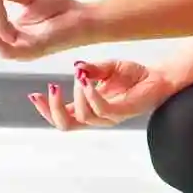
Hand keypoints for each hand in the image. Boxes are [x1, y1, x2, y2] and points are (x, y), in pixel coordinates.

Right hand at [28, 59, 176, 129]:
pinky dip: (90, 96)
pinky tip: (86, 82)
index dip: (45, 110)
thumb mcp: (106, 67)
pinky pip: (101, 110)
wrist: (158, 76)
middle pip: (65, 125)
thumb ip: (90, 69)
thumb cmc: (132, 75)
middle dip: (53, 109)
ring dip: (75, 96)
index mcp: (87, 108)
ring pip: (83, 117)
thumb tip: (76, 67)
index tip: (33, 95)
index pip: (61, 117)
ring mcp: (109, 117)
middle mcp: (96, 116)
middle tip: (52, 88)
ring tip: (79, 77)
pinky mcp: (123, 113)